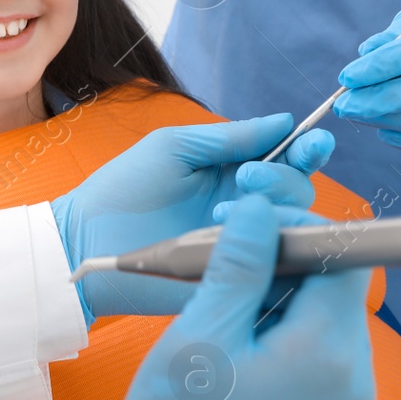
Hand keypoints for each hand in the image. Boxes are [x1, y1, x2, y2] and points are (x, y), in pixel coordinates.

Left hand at [51, 115, 334, 321]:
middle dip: (283, 179)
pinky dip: (267, 252)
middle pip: (297, 192)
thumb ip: (228, 137)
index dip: (308, 150)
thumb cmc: (125, 188)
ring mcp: (241, 244)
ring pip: (289, 227)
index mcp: (234, 172)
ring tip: (220, 212)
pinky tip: (242, 243)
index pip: (288, 159)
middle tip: (246, 177)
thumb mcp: (174, 148)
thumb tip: (284, 121)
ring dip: (268, 212)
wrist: (88, 240)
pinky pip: (270, 268)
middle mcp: (245, 208)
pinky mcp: (233, 278)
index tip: (313, 142)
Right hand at [92, 195, 375, 399]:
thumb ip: (241, 263)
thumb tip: (265, 208)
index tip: (253, 225)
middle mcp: (358, 386)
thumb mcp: (200, 332)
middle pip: (338, 296)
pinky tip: (246, 366)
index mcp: (326, 352)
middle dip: (289, 273)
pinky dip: (295, 356)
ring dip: (289, 315)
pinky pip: (329, 376)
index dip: (300, 229)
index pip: (344, 257)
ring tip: (229, 324)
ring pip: (332, 334)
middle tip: (227, 271)